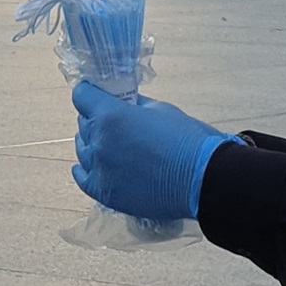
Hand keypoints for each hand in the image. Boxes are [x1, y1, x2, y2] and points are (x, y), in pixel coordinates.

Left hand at [72, 82, 228, 224]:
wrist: (202, 180)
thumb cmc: (188, 141)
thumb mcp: (161, 110)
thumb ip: (135, 107)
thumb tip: (126, 106)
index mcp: (111, 116)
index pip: (83, 96)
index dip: (90, 93)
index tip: (96, 95)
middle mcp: (99, 142)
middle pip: (84, 124)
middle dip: (96, 118)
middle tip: (113, 121)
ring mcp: (99, 169)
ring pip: (83, 150)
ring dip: (93, 143)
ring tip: (111, 145)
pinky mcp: (104, 192)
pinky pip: (83, 177)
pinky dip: (86, 169)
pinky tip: (93, 165)